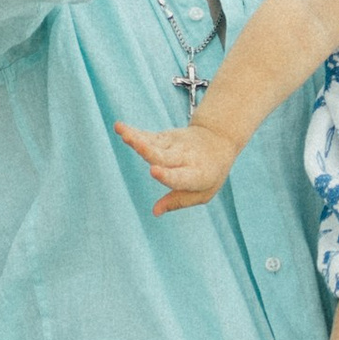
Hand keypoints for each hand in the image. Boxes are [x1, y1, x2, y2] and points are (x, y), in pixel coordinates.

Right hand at [115, 115, 234, 214]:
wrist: (218, 140)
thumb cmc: (209, 173)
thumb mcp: (203, 193)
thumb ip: (179, 201)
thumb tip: (155, 211)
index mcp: (197, 175)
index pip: (180, 177)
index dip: (166, 175)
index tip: (153, 171)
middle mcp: (184, 158)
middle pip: (164, 156)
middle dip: (150, 152)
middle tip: (138, 146)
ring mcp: (174, 146)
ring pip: (154, 144)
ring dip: (137, 139)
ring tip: (123, 134)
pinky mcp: (165, 137)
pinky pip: (148, 136)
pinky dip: (134, 132)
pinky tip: (120, 128)